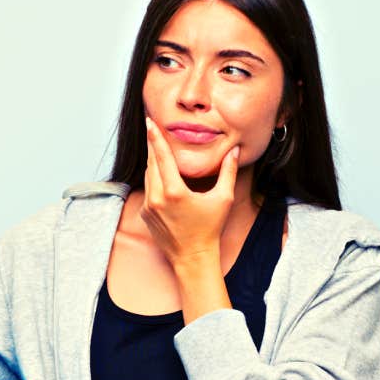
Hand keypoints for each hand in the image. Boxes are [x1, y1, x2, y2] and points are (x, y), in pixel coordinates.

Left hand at [142, 117, 239, 272]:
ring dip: (153, 162)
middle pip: (151, 164)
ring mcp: (148, 207)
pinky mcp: (145, 214)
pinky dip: (154, 180)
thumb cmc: (210, 229)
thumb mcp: (223, 199)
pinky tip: (161, 175)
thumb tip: (233, 151)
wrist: (193, 257)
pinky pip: (148, 190)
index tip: (150, 122)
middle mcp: (156, 198)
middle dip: (153, 146)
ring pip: (148, 176)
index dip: (155, 138)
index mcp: (174, 192)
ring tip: (157, 148)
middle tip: (153, 129)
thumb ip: (227, 172)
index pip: (162, 157)